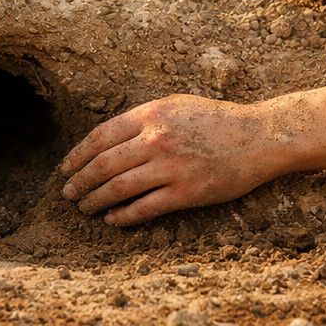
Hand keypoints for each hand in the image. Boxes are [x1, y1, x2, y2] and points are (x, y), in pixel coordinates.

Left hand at [59, 94, 292, 225]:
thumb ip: (142, 120)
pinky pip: (145, 208)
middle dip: (80, 182)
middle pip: (103, 164)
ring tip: (85, 208)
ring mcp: (171, 167)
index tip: (66, 169)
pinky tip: (112, 220)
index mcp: (150, 114)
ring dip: (95, 201)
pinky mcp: (187, 192)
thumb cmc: (216, 120)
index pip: (100, 137)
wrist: (259, 137)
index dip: (77, 156)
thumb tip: (108, 140)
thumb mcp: (175, 106)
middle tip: (68, 194)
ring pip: (118, 188)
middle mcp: (156, 139)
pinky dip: (123, 216)